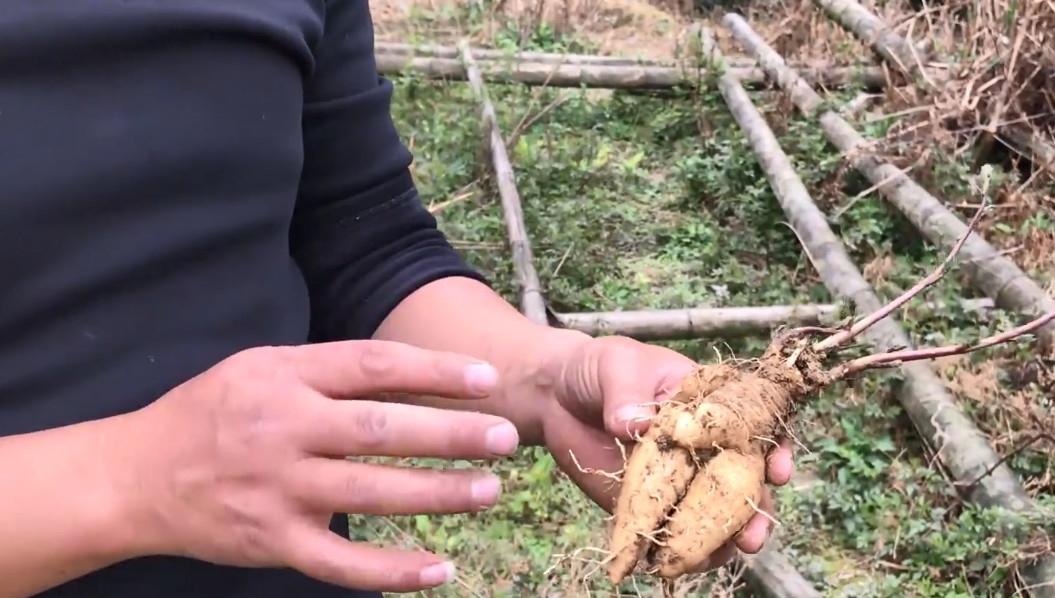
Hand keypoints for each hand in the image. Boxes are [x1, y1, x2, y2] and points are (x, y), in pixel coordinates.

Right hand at [120, 341, 519, 591]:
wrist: (135, 477)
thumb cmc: (209, 413)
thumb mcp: (260, 368)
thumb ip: (328, 369)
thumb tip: (410, 373)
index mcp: (285, 378)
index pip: (373, 367)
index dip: (434, 372)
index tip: (486, 379)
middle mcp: (285, 430)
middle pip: (383, 431)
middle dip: (452, 435)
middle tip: (506, 438)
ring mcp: (278, 490)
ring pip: (373, 495)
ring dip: (439, 495)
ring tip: (490, 491)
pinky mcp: (272, 542)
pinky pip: (341, 563)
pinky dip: (392, 569)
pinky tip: (439, 569)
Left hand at [539, 333, 793, 569]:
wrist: (558, 394)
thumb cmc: (601, 368)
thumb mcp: (617, 366)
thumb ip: (627, 393)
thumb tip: (634, 424)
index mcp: (711, 404)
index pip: (756, 426)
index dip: (773, 449)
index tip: (776, 470)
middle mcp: (705, 445)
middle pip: (743, 478)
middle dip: (755, 508)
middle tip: (754, 533)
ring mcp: (681, 478)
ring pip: (715, 512)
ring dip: (726, 536)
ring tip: (729, 552)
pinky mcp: (650, 504)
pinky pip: (673, 531)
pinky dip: (683, 549)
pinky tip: (688, 562)